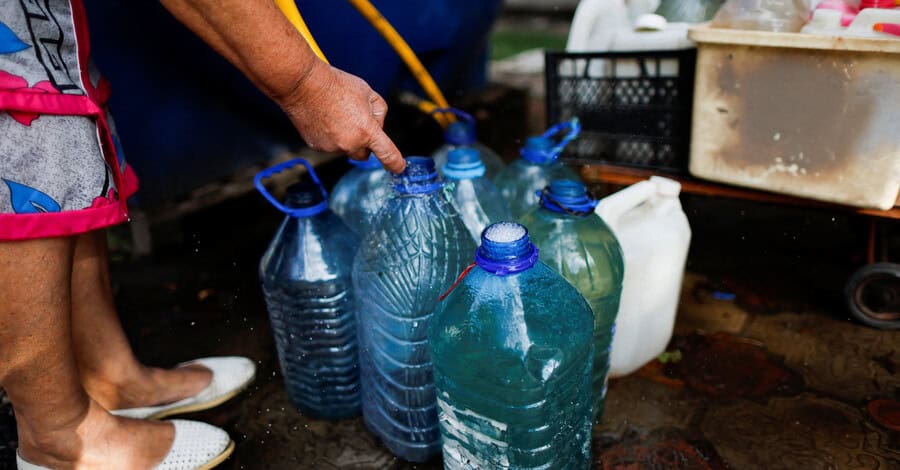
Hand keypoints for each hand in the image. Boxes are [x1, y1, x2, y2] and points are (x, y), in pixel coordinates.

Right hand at [279, 61, 404, 172]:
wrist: (304, 85)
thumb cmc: (336, 85)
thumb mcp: (368, 92)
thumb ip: (379, 112)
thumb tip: (377, 125)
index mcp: (366, 130)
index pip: (387, 153)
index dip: (395, 163)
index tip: (398, 168)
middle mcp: (350, 143)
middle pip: (364, 154)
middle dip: (365, 144)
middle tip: (358, 123)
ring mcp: (332, 147)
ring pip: (346, 149)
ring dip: (346, 138)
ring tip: (337, 115)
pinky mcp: (317, 147)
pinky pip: (330, 146)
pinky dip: (331, 137)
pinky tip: (326, 119)